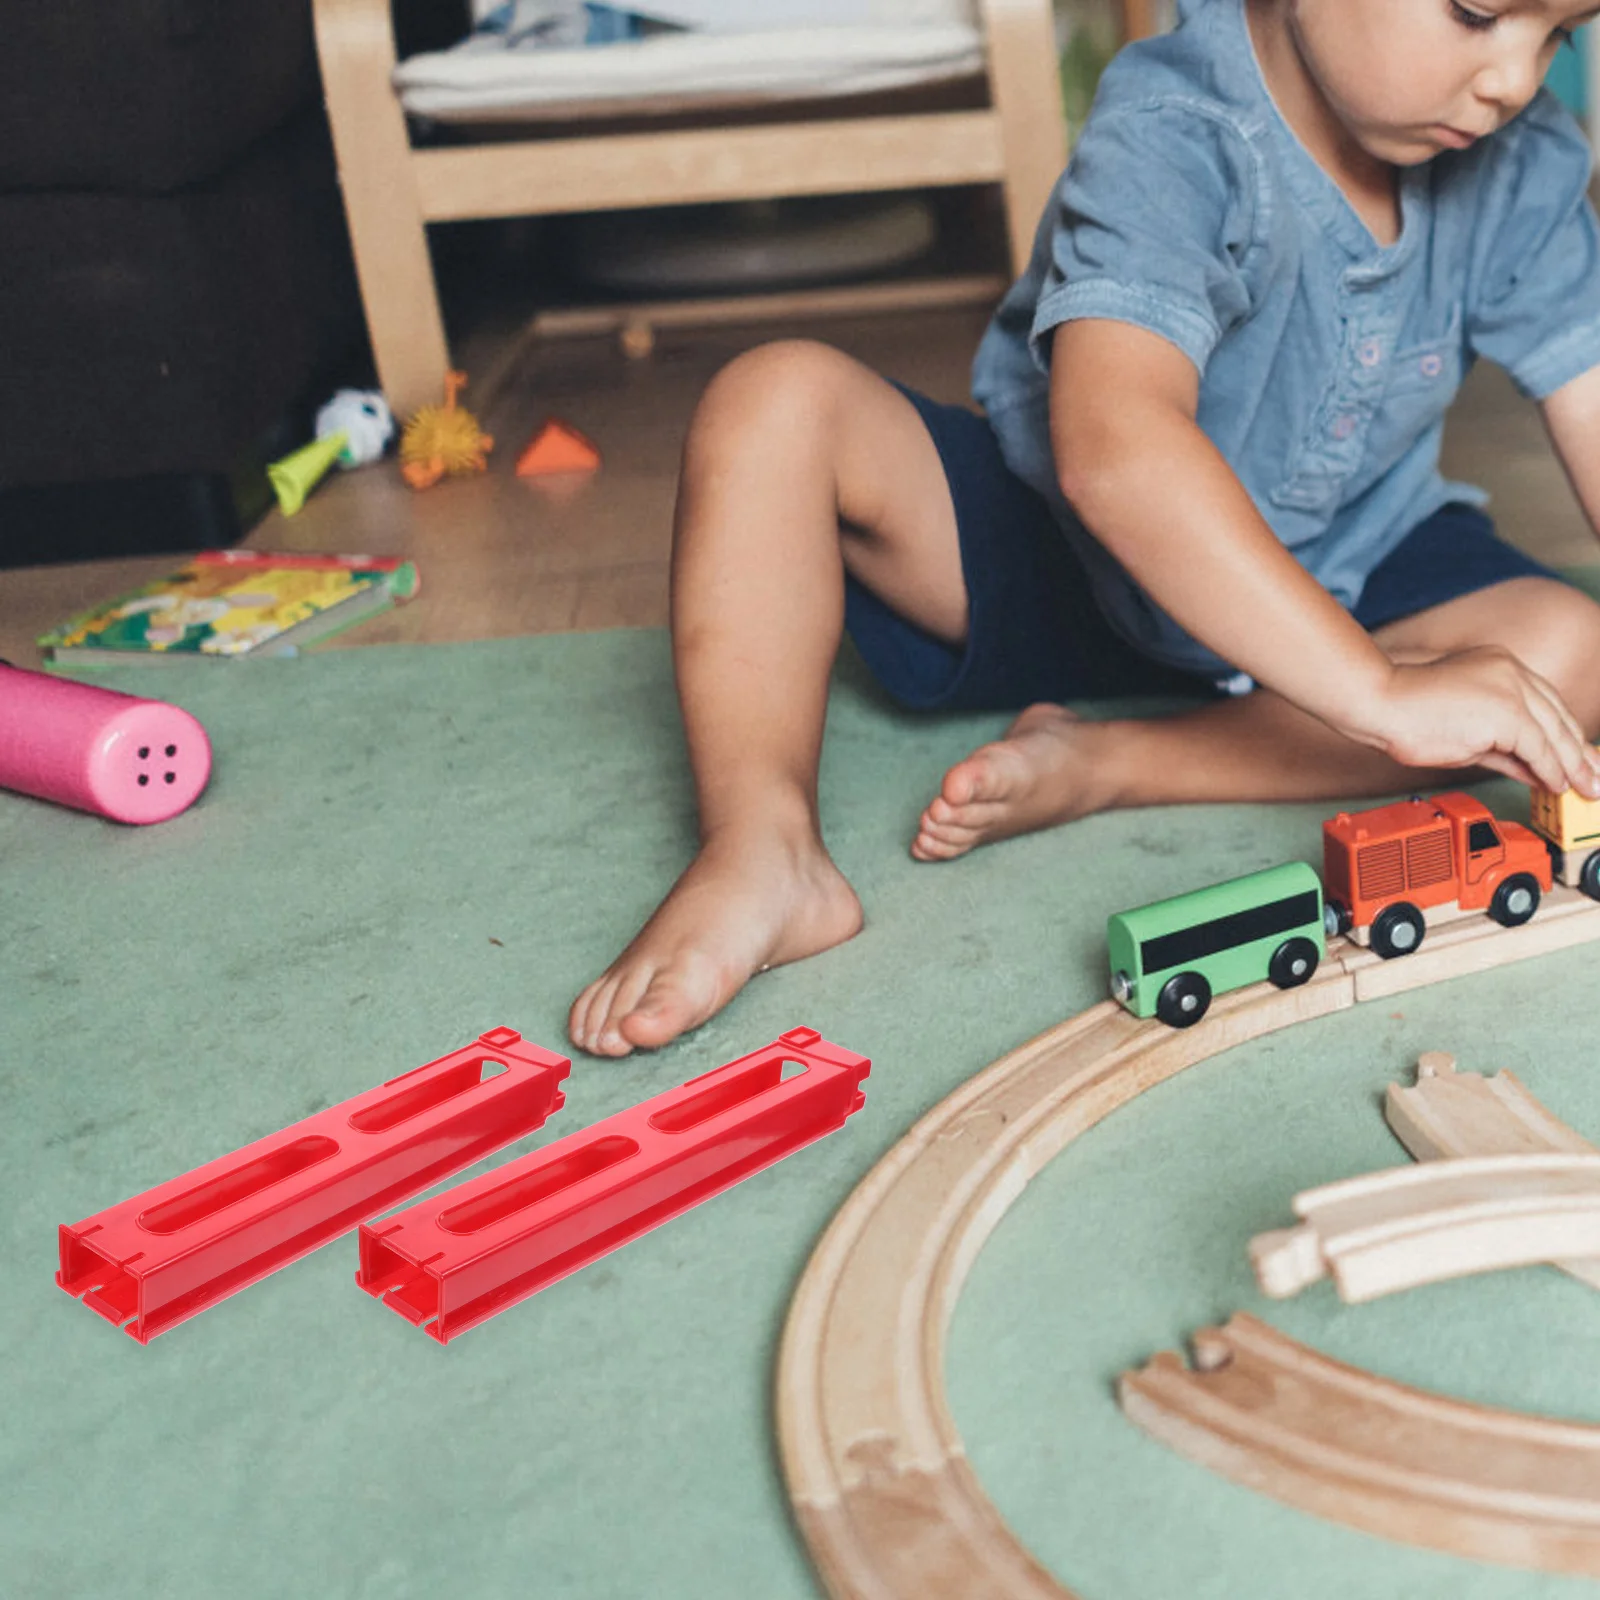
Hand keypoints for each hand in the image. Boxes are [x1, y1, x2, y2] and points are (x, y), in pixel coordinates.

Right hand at [1346, 647, 1599, 796]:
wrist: (1380, 703)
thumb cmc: (1405, 712)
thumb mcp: (1464, 729)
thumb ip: (1500, 746)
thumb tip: (1528, 768)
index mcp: (1500, 666)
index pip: (1545, 703)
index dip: (1562, 734)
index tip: (1574, 757)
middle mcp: (1512, 672)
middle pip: (1558, 715)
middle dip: (1577, 751)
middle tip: (1592, 777)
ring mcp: (1511, 688)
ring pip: (1555, 731)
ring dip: (1571, 764)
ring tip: (1583, 787)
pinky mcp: (1507, 710)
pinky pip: (1539, 746)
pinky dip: (1550, 769)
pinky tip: (1555, 785)